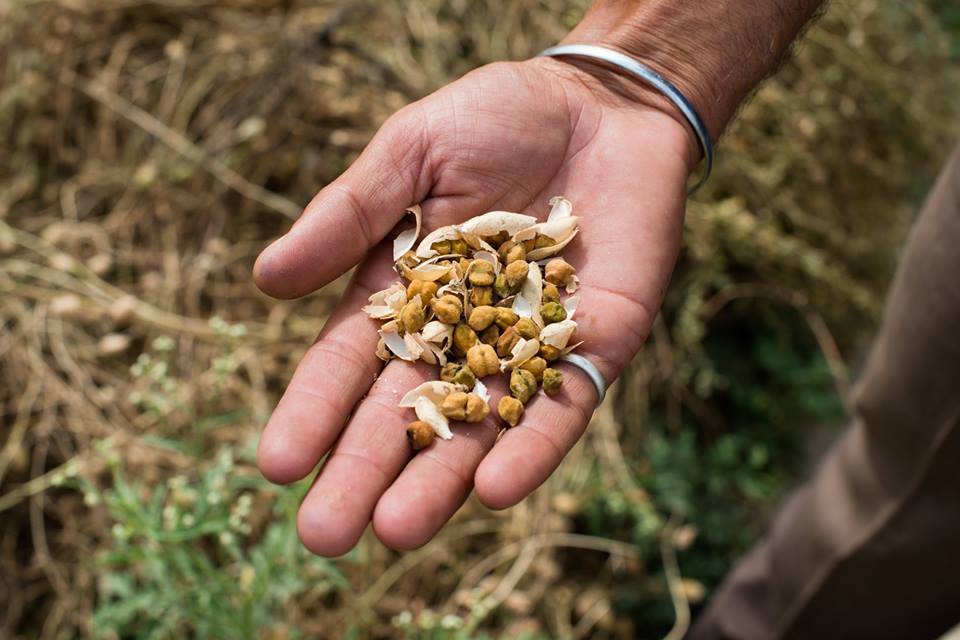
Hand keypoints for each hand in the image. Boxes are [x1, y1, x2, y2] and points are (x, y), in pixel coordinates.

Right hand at [253, 56, 695, 555]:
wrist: (604, 105)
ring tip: (397, 531)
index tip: (277, 464)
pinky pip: (560, 409)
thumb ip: (348, 216)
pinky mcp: (592, 348)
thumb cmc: (496, 117)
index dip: (314, 413)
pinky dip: (531, 449)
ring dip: (441, 481)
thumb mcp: (409, 153)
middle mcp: (460, 334)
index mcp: (403, 293)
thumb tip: (266, 279)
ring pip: (479, 429)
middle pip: (407, 414)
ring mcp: (527, 347)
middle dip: (366, 471)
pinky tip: (495, 490)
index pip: (349, 366)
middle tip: (325, 536)